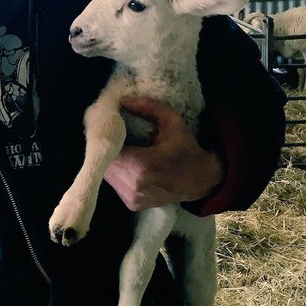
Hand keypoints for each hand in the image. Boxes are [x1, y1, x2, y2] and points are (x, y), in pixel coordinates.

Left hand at [103, 96, 222, 211]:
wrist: (201, 180)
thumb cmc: (185, 148)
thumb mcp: (171, 122)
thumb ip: (147, 108)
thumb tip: (122, 100)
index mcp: (142, 166)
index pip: (108, 150)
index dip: (106, 138)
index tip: (110, 127)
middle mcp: (134, 185)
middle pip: (104, 163)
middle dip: (107, 149)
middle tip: (113, 137)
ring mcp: (132, 198)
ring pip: (107, 175)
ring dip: (110, 161)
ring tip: (120, 149)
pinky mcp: (132, 205)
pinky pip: (114, 184)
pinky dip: (117, 173)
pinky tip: (127, 163)